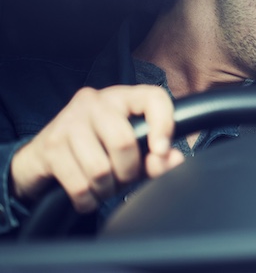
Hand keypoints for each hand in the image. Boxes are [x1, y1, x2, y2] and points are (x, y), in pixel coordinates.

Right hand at [10, 85, 183, 212]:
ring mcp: (69, 121)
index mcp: (121, 97)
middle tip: (125, 180)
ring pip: (101, 169)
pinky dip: (88, 200)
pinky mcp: (50, 146)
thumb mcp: (130, 151)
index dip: (164, 124)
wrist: (40, 159)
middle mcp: (94, 102)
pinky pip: (79, 185)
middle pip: (124, 142)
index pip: (153, 98)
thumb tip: (173, 160)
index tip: (163, 151)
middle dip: (129, 172)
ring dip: (106, 189)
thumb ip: (156, 156)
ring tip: (105, 187)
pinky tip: (87, 196)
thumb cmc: (95, 151)